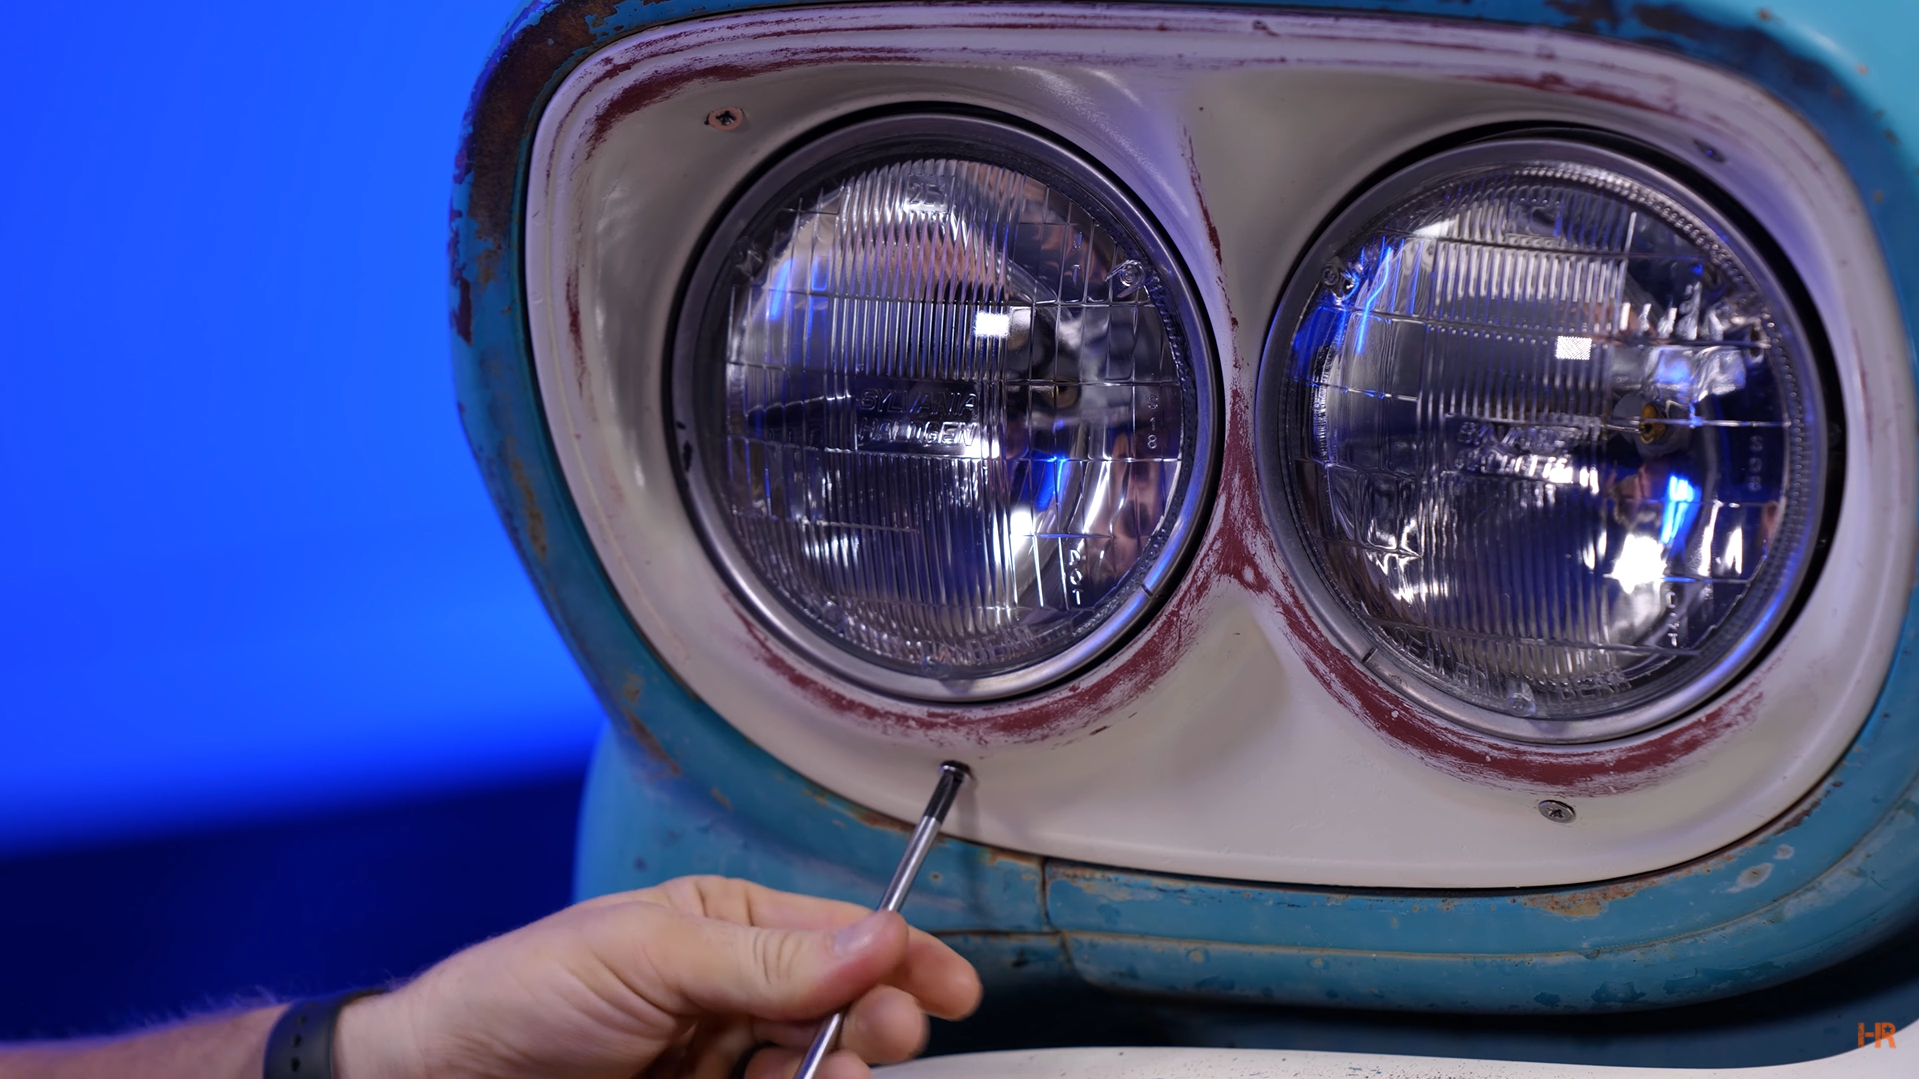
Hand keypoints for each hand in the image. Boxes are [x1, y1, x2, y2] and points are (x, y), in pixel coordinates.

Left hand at [334, 875, 982, 1078]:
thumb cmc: (519, 995)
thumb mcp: (646, 957)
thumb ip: (763, 958)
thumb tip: (875, 938)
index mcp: (726, 929)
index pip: (839, 937)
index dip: (902, 960)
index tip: (952, 992)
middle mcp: (733, 995)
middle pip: (844, 1011)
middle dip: (874, 1025)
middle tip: (881, 1040)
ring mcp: (719, 1063)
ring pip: (815, 1071)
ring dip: (830, 1076)